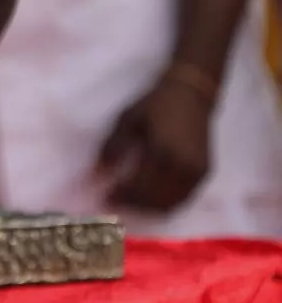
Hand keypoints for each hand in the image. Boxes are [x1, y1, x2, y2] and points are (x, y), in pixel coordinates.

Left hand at [96, 74, 213, 211]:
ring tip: (130, 201)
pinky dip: (165, 204)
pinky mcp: (204, 173)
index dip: (121, 196)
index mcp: (162, 152)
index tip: (105, 197)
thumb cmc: (156, 105)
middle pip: (155, 201)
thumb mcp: (128, 120)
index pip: (139, 187)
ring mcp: (197, 172)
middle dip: (132, 205)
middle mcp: (182, 166)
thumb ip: (113, 147)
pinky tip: (150, 199)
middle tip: (115, 201)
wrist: (192, 95)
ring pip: (170, 205)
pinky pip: (184, 199)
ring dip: (148, 208)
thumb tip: (97, 174)